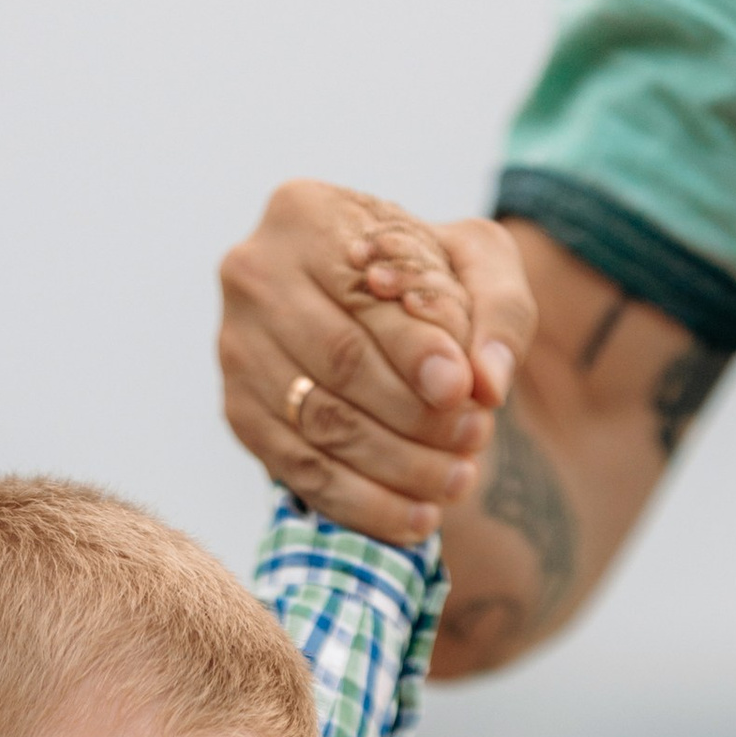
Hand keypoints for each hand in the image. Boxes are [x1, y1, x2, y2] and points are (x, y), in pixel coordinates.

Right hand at [219, 180, 537, 551]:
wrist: (372, 307)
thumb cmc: (427, 278)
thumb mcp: (477, 264)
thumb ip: (499, 309)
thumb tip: (487, 384)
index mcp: (305, 215)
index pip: (363, 295)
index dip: (415, 350)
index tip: (464, 391)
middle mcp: (254, 275)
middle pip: (341, 362)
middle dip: (414, 415)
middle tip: (474, 441)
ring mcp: (237, 347)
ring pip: (321, 424)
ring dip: (397, 467)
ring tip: (457, 482)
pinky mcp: (239, 411)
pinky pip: (301, 471)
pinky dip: (364, 505)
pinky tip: (417, 520)